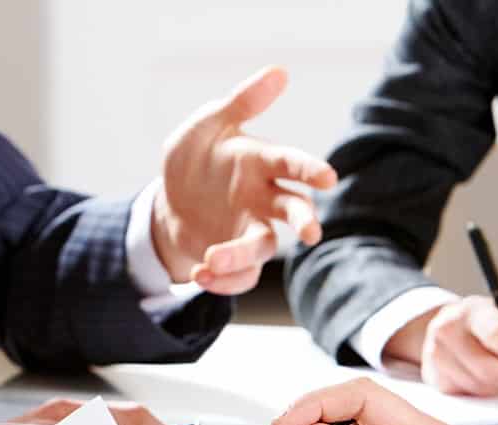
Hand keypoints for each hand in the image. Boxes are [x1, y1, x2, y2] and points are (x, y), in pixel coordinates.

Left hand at [155, 66, 336, 294]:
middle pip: (293, 210)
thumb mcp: (207, 125)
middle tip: (311, 234)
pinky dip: (224, 280)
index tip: (328, 178)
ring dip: (242, 257)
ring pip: (264, 248)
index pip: (291, 163)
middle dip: (304, 220)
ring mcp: (251, 229)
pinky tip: (199, 273)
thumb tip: (279, 72)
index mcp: (261, 162)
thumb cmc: (196, 157)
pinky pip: (242, 276)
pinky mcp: (237, 258)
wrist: (169, 199)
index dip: (310, 170)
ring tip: (211, 260)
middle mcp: (263, 198)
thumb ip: (241, 104)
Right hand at [387, 296, 497, 396]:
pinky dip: (483, 393)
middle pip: (487, 369)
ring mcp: (436, 355)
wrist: (453, 330)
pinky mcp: (433, 377)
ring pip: (478, 387)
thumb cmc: (491, 326)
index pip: (496, 333)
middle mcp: (448, 329)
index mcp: (473, 311)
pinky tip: (484, 379)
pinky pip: (468, 396)